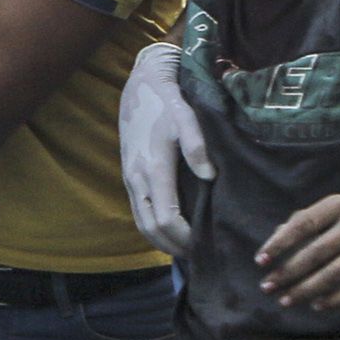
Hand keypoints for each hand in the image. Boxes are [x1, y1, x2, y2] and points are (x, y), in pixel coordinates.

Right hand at [119, 42, 215, 256]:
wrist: (140, 84)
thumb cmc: (168, 101)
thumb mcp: (186, 116)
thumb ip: (197, 146)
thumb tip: (210, 176)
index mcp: (153, 168)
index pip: (166, 218)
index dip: (184, 237)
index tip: (204, 243)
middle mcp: (137, 178)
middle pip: (150, 229)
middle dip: (172, 246)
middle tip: (197, 255)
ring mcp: (130, 178)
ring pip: (141, 222)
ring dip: (160, 240)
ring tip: (185, 249)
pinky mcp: (129, 175)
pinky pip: (139, 211)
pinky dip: (153, 227)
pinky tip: (171, 229)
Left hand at [255, 195, 339, 310]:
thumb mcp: (333, 209)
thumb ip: (303, 220)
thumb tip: (275, 238)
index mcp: (338, 205)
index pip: (303, 225)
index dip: (280, 243)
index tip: (261, 260)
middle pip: (315, 254)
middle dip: (288, 273)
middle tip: (267, 286)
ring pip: (332, 275)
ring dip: (305, 290)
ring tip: (285, 300)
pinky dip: (334, 300)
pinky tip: (316, 305)